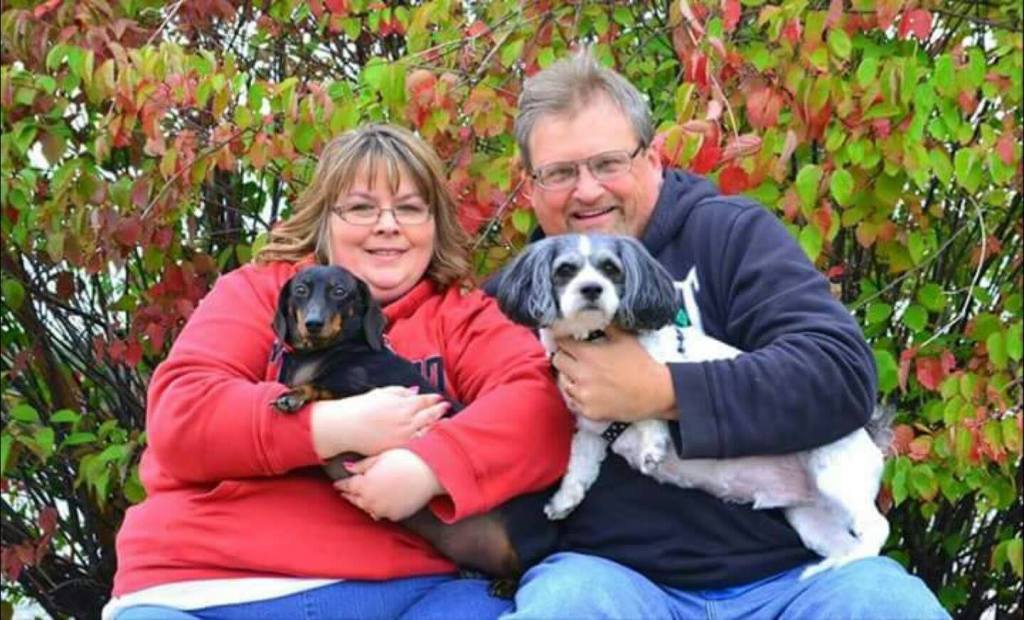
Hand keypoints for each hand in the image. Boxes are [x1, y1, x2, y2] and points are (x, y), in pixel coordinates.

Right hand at [310, 387, 449, 458]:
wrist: (345, 427)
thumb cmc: (360, 407)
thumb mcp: (381, 393)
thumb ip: (400, 392)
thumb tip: (414, 392)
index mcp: (402, 404)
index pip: (424, 401)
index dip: (434, 399)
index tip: (440, 399)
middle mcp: (406, 420)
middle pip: (430, 415)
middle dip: (440, 411)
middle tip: (447, 408)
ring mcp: (403, 436)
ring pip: (428, 430)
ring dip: (438, 425)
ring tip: (446, 423)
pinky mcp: (398, 448)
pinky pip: (418, 444)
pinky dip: (427, 440)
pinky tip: (432, 439)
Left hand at [333, 449, 444, 520]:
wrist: (430, 472)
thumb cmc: (406, 459)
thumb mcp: (380, 457)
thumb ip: (362, 465)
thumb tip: (347, 467)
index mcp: (365, 484)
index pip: (348, 486)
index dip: (341, 485)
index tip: (336, 484)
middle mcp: (372, 500)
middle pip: (355, 500)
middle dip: (349, 495)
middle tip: (344, 493)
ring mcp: (384, 510)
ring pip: (368, 509)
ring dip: (363, 504)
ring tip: (360, 500)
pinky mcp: (396, 515)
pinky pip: (382, 514)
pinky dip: (378, 509)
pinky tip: (378, 505)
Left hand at [553, 326, 675, 421]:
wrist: (656, 392)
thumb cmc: (642, 364)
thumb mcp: (625, 338)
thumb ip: (606, 327)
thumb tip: (596, 316)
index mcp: (588, 355)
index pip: (561, 343)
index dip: (563, 340)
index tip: (565, 340)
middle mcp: (581, 375)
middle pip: (557, 362)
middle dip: (563, 356)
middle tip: (572, 357)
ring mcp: (584, 395)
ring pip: (562, 383)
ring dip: (568, 377)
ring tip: (579, 375)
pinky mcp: (589, 411)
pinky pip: (572, 402)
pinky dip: (576, 396)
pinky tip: (585, 391)